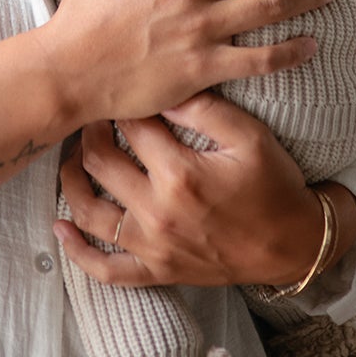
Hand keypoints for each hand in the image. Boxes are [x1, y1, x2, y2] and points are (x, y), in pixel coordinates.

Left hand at [54, 91, 355, 287]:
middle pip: (101, 162)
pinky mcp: (157, 270)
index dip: (122, 102)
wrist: (294, 245)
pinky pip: (107, 268)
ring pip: (90, 212)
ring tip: (71, 157)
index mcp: (181, 173)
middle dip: (90, 133)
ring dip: (72, 181)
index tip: (117, 86)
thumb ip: (206, 109)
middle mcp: (158, 211)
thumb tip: (166, 86)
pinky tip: (61, 228)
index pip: (132, 126)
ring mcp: (153, 246)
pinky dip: (78, 252)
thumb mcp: (251, 137)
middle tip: (93, 116)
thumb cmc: (274, 186)